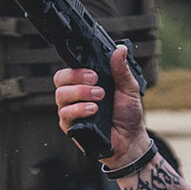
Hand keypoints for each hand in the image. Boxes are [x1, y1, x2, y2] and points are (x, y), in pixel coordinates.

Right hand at [53, 45, 146, 167]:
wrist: (130, 139)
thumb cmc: (128, 115)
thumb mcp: (128, 88)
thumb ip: (121, 69)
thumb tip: (120, 50)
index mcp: (86, 83)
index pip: (70, 69)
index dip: (77, 67)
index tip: (94, 72)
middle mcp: (75, 95)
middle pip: (60, 79)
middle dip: (77, 77)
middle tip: (96, 81)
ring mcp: (70, 110)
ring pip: (60, 95)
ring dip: (80, 93)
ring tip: (99, 98)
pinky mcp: (70, 126)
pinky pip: (64, 113)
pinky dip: (79, 109)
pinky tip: (93, 110)